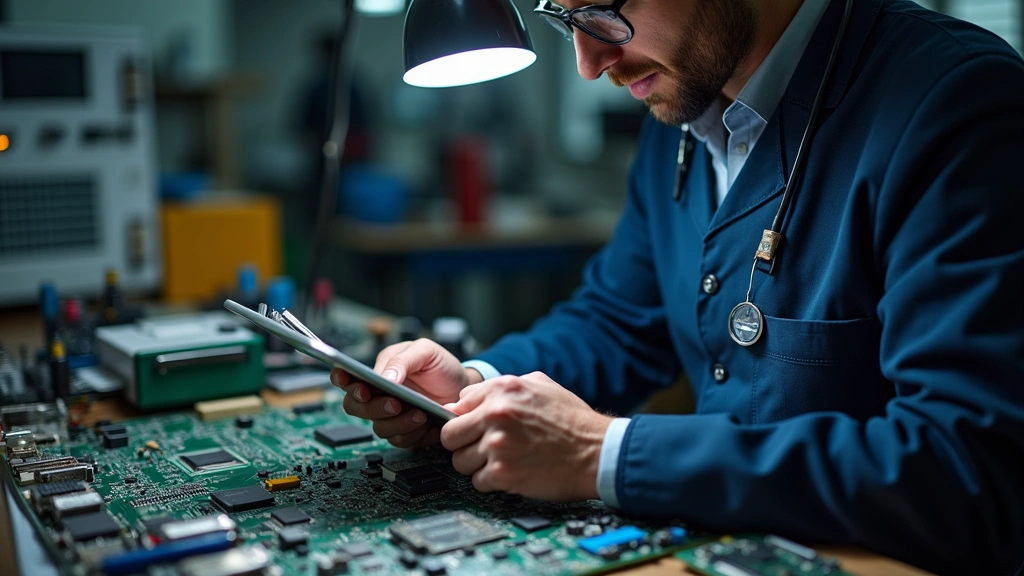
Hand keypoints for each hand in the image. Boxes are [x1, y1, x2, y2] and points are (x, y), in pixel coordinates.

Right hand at [331, 338, 477, 448]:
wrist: (463, 385)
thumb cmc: (440, 365)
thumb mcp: (425, 351)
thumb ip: (403, 360)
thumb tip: (385, 378)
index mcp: (377, 371)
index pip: (347, 378)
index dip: (341, 380)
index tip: (349, 381)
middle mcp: (378, 396)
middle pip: (356, 408)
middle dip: (372, 408)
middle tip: (394, 403)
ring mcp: (390, 416)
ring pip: (378, 428)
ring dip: (398, 423)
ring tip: (420, 414)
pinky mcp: (406, 432)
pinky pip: (400, 440)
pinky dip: (412, 434)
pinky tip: (426, 424)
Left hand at [440, 372, 612, 501]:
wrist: (598, 451)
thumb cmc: (573, 420)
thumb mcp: (540, 385)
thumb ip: (500, 387)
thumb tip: (465, 398)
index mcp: (503, 389)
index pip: (456, 406)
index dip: (464, 421)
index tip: (470, 430)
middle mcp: (497, 414)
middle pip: (449, 435)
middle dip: (463, 444)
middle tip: (482, 449)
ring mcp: (498, 445)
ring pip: (460, 461)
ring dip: (477, 465)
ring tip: (503, 461)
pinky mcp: (503, 473)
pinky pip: (477, 481)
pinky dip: (491, 482)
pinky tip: (511, 474)